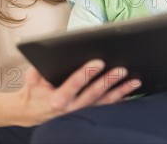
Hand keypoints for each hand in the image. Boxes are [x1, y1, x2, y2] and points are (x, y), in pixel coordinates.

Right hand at [17, 59, 140, 125]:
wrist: (32, 113)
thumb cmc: (34, 92)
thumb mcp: (32, 79)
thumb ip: (40, 68)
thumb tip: (49, 53)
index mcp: (58, 98)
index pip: (74, 84)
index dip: (86, 73)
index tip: (98, 62)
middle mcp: (72, 108)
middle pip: (93, 94)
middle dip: (108, 81)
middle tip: (121, 69)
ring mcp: (82, 113)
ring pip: (104, 102)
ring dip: (120, 91)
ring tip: (134, 81)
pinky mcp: (88, 114)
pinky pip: (106, 108)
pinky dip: (120, 101)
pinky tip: (131, 93)